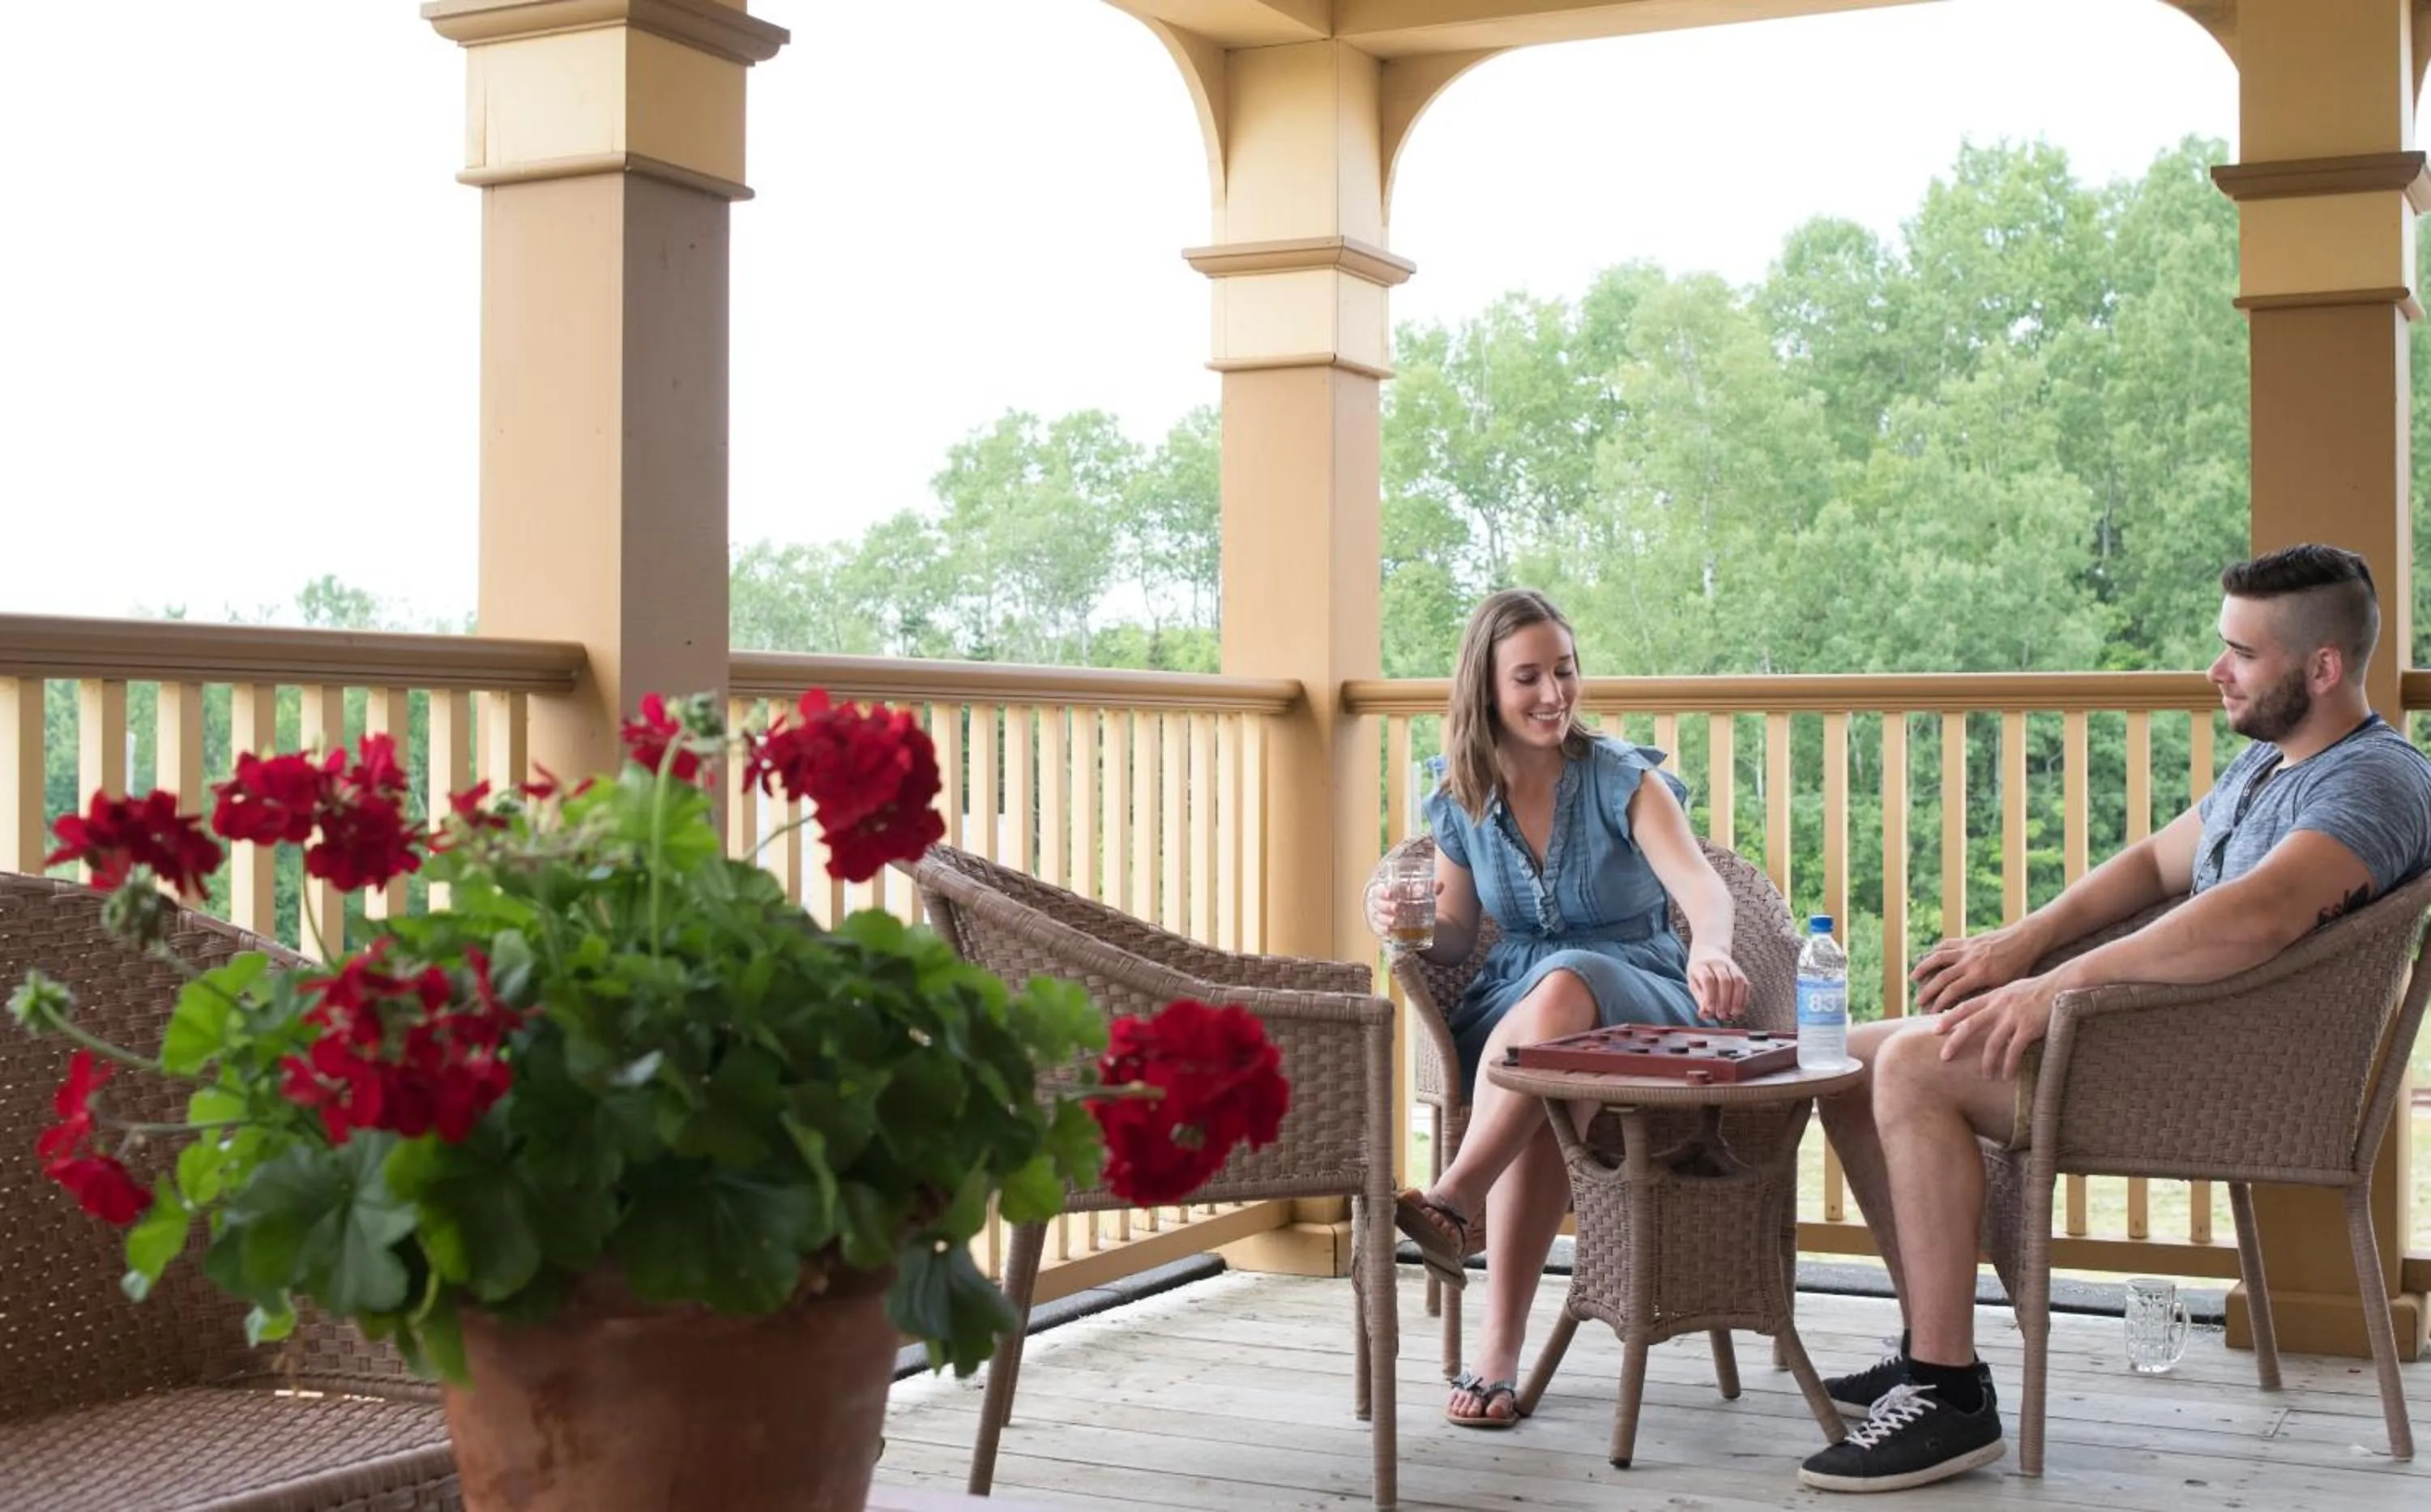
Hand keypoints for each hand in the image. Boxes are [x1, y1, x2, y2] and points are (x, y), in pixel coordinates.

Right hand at [1364, 876, 1441, 947]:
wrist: (1398, 913)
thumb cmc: (1407, 900)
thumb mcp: (1416, 895)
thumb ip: (1427, 890)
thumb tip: (1441, 885)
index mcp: (1386, 892)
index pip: (1381, 891)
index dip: (1384, 892)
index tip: (1391, 893)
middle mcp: (1380, 904)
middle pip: (1380, 905)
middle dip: (1387, 906)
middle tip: (1397, 907)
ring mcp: (1380, 917)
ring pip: (1380, 918)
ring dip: (1386, 919)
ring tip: (1394, 921)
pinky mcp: (1381, 929)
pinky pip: (1379, 930)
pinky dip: (1383, 930)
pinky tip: (1389, 931)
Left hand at [1687, 946, 1749, 1023]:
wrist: (1709, 951)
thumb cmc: (1699, 972)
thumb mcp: (1693, 983)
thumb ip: (1700, 998)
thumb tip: (1705, 1014)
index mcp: (1701, 965)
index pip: (1707, 980)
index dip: (1710, 997)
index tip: (1710, 1011)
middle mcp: (1717, 963)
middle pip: (1724, 980)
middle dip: (1724, 1000)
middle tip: (1722, 1015)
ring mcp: (1730, 965)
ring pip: (1738, 981)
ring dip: (1737, 1000)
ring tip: (1733, 1014)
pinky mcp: (1740, 971)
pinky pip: (1745, 984)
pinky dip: (1743, 998)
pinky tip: (1739, 1009)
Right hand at [1911, 923, 2041, 1014]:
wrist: (2026, 939)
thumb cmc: (2021, 965)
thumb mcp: (2007, 984)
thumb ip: (1988, 995)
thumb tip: (1973, 1011)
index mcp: (1980, 974)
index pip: (1952, 991)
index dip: (1939, 1003)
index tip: (1932, 1014)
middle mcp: (1970, 960)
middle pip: (1941, 976)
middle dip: (1927, 990)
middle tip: (1918, 1002)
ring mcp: (1967, 948)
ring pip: (1938, 957)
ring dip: (1923, 968)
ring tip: (1913, 978)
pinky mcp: (1969, 940)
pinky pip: (1947, 944)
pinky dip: (1935, 951)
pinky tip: (1929, 957)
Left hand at [1929, 973, 2055, 1079]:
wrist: (2062, 985)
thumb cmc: (2037, 989)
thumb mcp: (2010, 990)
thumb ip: (1995, 1001)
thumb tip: (1981, 1012)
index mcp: (1993, 996)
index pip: (1964, 1007)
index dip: (1948, 1018)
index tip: (1935, 1030)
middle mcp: (1999, 1006)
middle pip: (1970, 1025)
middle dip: (1955, 1042)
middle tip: (1944, 1057)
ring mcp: (2013, 1017)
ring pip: (1992, 1043)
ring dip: (1987, 1062)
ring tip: (1985, 1075)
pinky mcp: (2029, 1028)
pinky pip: (2014, 1050)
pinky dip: (2009, 1065)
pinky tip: (2007, 1075)